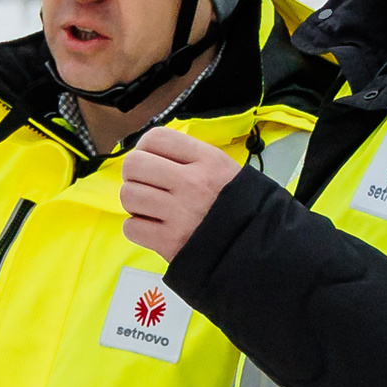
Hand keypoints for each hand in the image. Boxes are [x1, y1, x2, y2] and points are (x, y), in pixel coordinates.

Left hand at [119, 125, 242, 262]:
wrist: (258, 249)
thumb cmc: (239, 207)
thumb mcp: (225, 170)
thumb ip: (190, 157)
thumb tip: (150, 152)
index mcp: (207, 160)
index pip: (156, 138)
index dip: (145, 148)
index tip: (150, 159)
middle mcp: (191, 183)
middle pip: (134, 164)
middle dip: (134, 175)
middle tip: (147, 185)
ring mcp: (179, 213)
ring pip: (128, 195)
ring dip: (135, 203)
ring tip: (151, 208)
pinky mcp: (169, 242)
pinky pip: (131, 227)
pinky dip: (138, 229)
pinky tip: (154, 228)